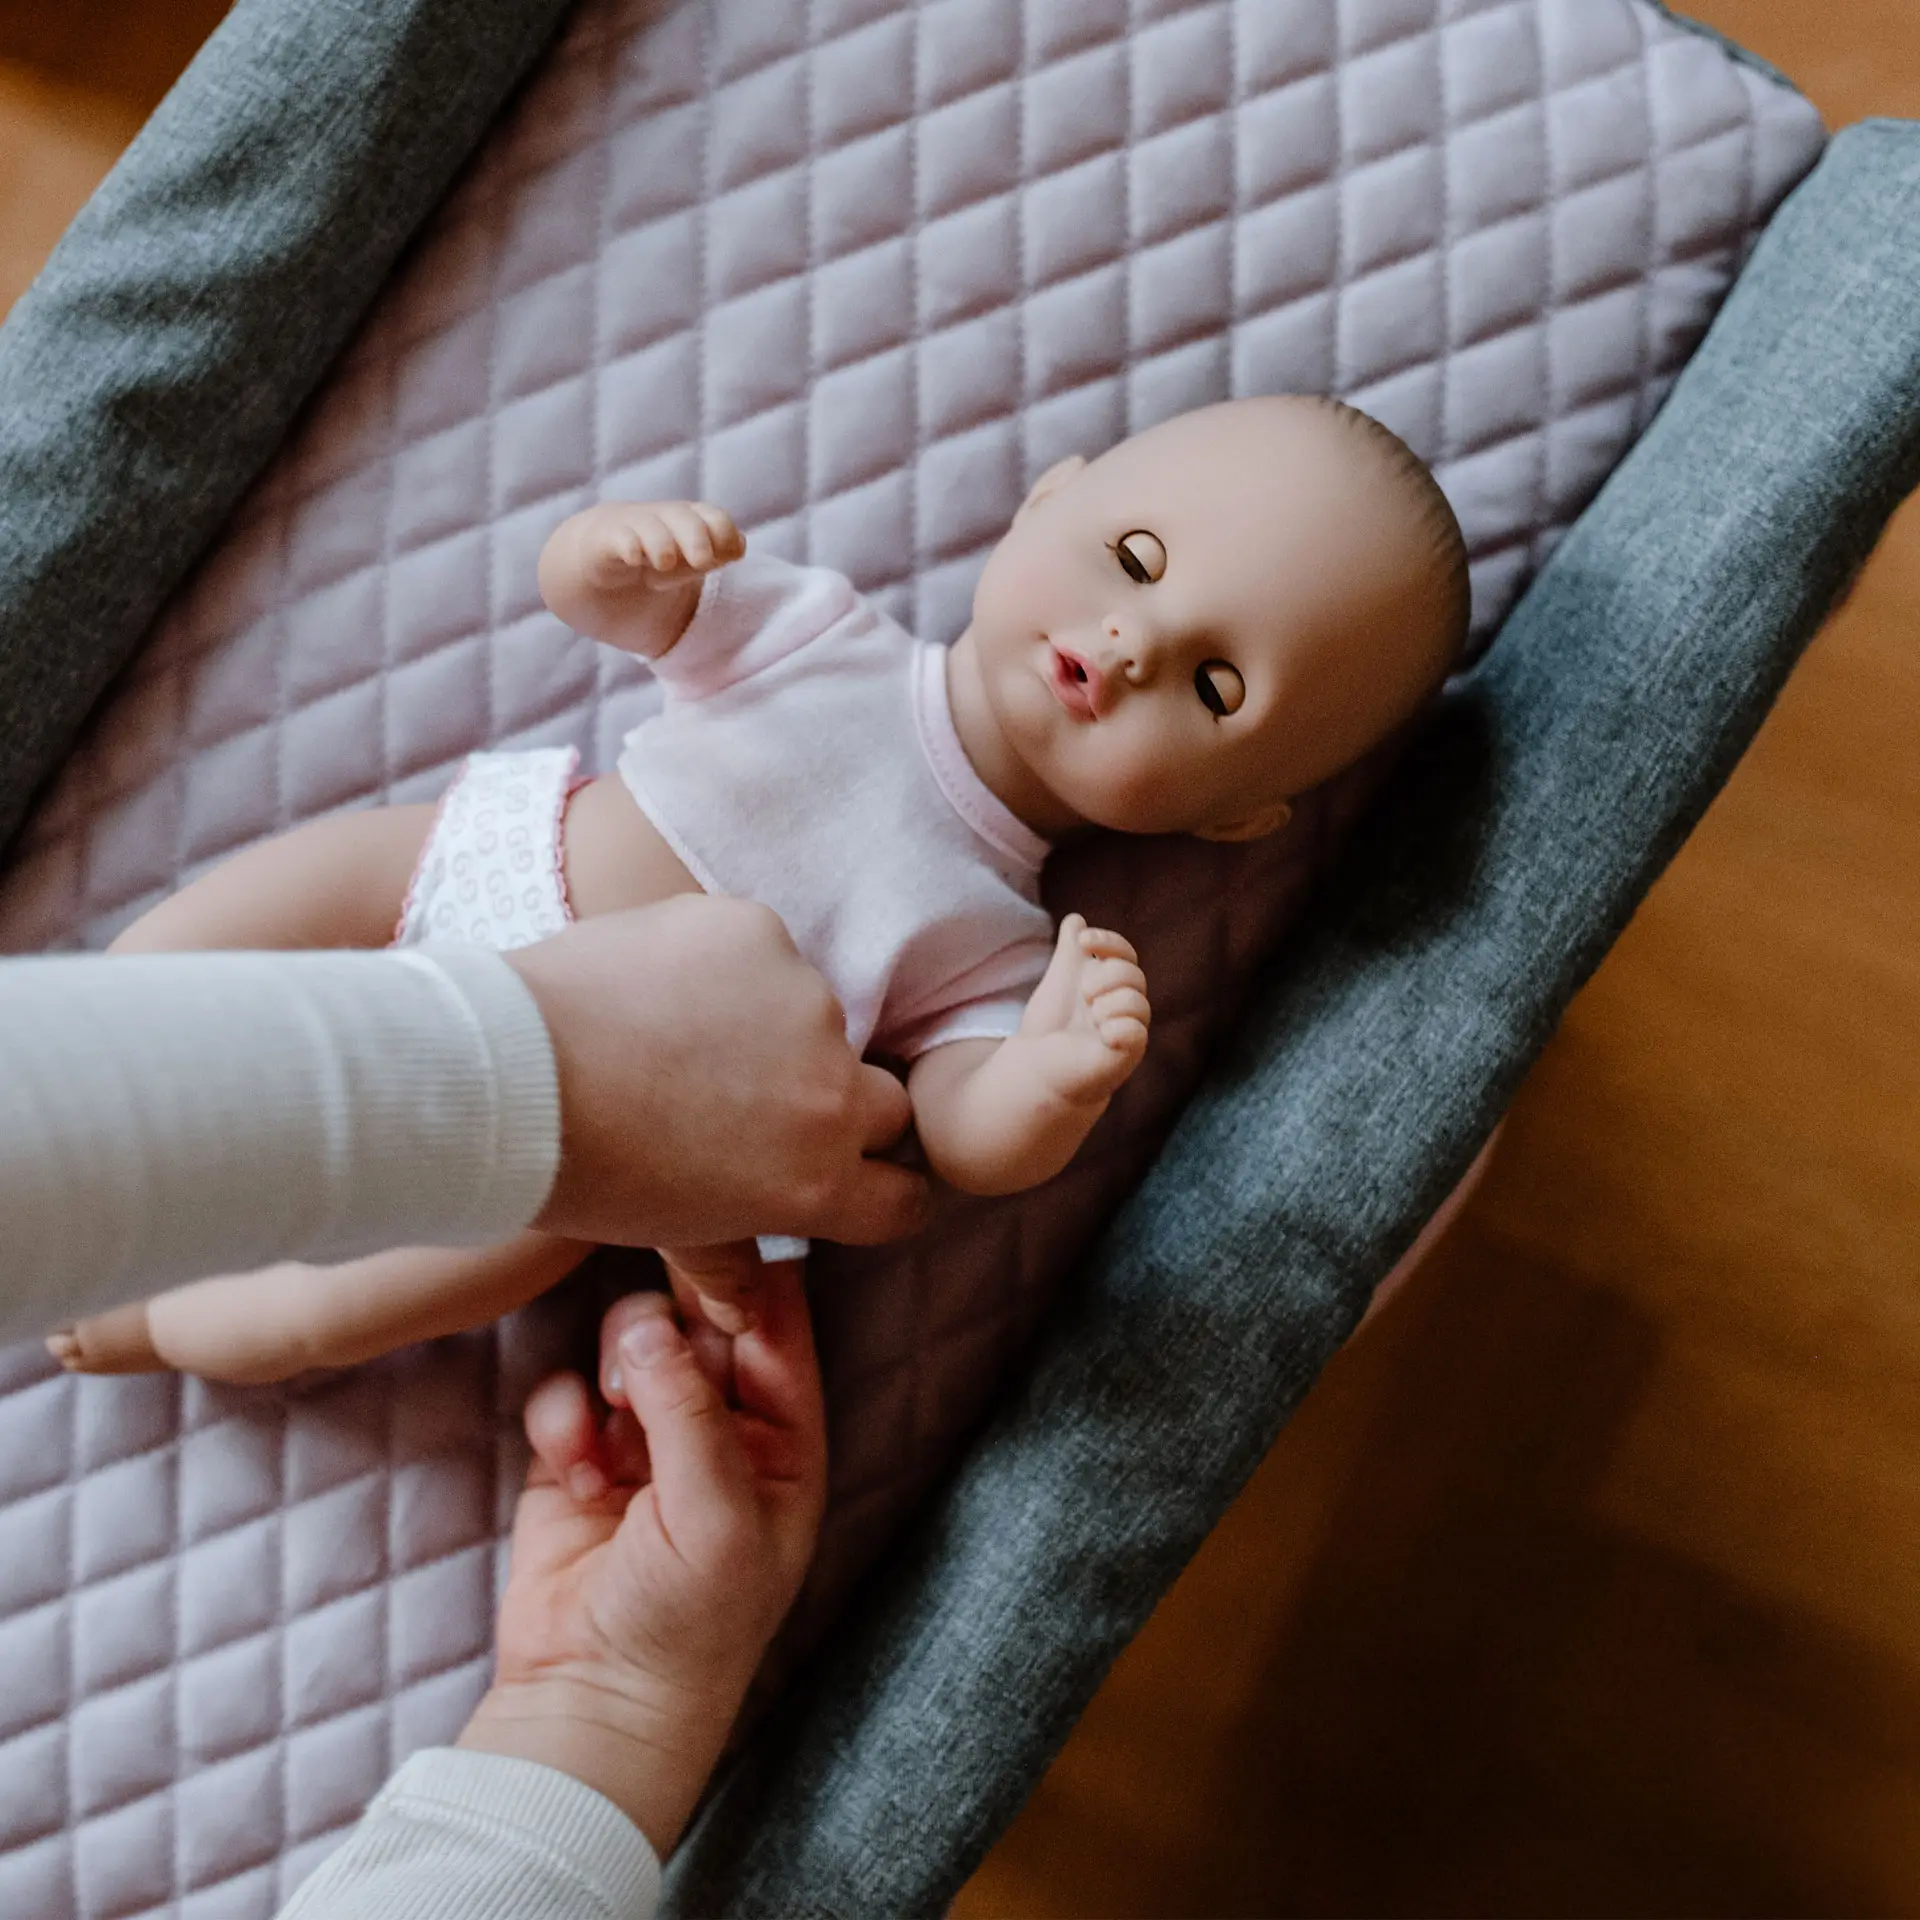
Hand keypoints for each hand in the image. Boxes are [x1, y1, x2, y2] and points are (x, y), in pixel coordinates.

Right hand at [458, 1275, 824, 1856]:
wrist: (593, 1703)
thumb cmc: (688, 1628)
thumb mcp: (716, 1518)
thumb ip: (693, 1413)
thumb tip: (656, 1326)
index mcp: (783, 1438)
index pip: (776, 1328)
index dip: (745, 1282)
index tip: (706, 1245)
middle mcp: (721, 1427)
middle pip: (699, 1319)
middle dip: (668, 1321)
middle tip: (643, 1346)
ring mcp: (646, 1437)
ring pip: (631, 1342)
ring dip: (615, 1365)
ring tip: (611, 1421)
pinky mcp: (577, 1455)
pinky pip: (569, 1391)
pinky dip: (565, 1414)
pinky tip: (574, 1466)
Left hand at [507, 896, 927, 1247]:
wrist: (509, 1074)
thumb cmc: (579, 1167)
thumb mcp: (664, 1231)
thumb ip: (724, 1261)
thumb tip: (745, 1311)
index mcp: (816, 1183)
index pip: (903, 1196)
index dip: (880, 1184)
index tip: (856, 1170)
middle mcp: (834, 1095)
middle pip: (882, 1100)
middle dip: (836, 1100)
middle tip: (761, 1095)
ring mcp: (804, 1004)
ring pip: (812, 1011)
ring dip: (768, 1022)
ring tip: (677, 1032)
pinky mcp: (759, 933)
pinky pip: (760, 947)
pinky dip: (720, 961)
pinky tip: (657, 982)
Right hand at [576, 499, 743, 590]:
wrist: (603, 558)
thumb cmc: (657, 561)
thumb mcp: (691, 563)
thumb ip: (719, 556)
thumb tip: (739, 545)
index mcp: (691, 521)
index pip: (714, 518)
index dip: (725, 534)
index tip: (729, 557)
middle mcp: (664, 518)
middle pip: (684, 517)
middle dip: (696, 537)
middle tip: (702, 561)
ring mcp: (633, 526)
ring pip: (650, 525)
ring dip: (662, 541)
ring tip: (664, 563)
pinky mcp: (606, 539)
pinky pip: (617, 536)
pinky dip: (627, 544)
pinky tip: (634, 558)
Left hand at [1014, 913, 1150, 1105]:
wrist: (1038, 1065)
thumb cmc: (1052, 1025)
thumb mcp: (1058, 980)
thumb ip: (1069, 951)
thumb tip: (1076, 918)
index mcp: (1112, 985)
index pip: (1125, 953)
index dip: (1109, 941)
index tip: (1084, 940)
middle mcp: (1126, 1005)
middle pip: (1133, 975)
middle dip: (1105, 976)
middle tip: (1084, 995)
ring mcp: (1129, 1030)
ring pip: (1138, 1002)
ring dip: (1107, 1004)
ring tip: (1090, 1018)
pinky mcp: (1126, 1054)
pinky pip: (1136, 1033)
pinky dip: (1116, 1028)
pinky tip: (1101, 1034)